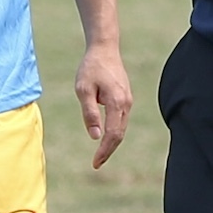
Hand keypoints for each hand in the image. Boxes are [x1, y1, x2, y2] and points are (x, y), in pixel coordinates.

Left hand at [75, 42, 132, 169]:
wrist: (104, 48)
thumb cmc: (91, 67)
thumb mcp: (83, 90)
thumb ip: (90, 113)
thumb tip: (95, 136)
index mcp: (116, 103)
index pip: (112, 134)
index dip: (104, 151)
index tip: (95, 163)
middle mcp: (126, 103)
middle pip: (120, 134)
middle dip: (108, 150)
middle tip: (97, 163)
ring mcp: (128, 100)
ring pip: (122, 128)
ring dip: (112, 142)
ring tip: (100, 154)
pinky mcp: (126, 97)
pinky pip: (121, 120)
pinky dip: (115, 131)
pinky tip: (105, 136)